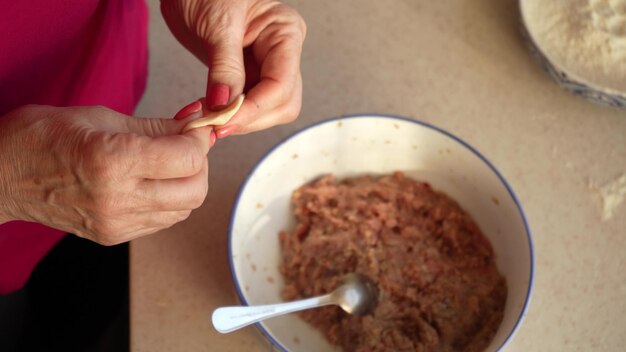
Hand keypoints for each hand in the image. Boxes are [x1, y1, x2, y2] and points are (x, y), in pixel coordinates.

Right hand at [0, 105, 211, 244]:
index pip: (188, 158)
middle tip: (186, 145)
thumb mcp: (103, 118)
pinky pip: (163, 220)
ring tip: (168, 163)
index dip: (200, 139)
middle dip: (199, 164)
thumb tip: (198, 122)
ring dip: (187, 183)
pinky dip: (170, 200)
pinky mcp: (114, 236)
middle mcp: (118, 198)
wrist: (0, 176)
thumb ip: (158, 126)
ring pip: (184, 209)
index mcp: (113, 160)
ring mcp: (116, 222)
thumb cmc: (44, 137)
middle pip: (195, 191)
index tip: (197, 126)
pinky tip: (152, 181)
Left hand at [161, 0, 305, 136]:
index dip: (255, 107)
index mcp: (286, 32)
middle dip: (250, 118)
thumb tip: (225, 105)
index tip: (225, 119)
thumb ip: (225, 66)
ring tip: (209, 118)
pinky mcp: (249, 76)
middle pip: (282, 103)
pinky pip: (247, 105)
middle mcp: (283, 52)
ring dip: (239, 120)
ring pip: (268, 110)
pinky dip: (229, 114)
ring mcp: (267, 65)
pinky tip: (209, 112)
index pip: (282, 84)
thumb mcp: (216, 24)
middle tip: (216, 124)